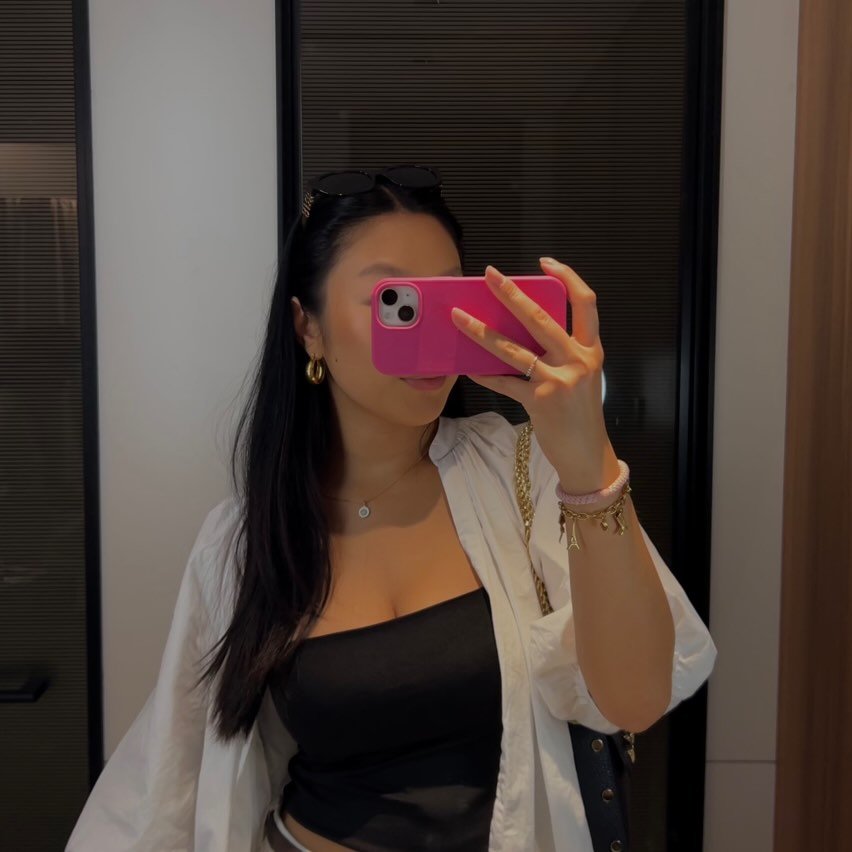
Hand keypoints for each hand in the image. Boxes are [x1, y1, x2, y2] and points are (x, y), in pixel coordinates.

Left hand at [450, 257, 619, 493]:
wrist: (588, 455)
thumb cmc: (581, 415)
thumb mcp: (582, 377)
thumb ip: (561, 354)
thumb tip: (520, 332)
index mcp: (591, 350)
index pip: (586, 303)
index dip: (568, 278)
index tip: (546, 263)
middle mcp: (577, 361)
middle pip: (540, 318)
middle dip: (511, 294)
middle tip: (489, 275)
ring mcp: (558, 380)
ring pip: (513, 349)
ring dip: (482, 332)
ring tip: (459, 317)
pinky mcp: (539, 401)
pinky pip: (504, 383)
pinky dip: (485, 375)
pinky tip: (469, 368)